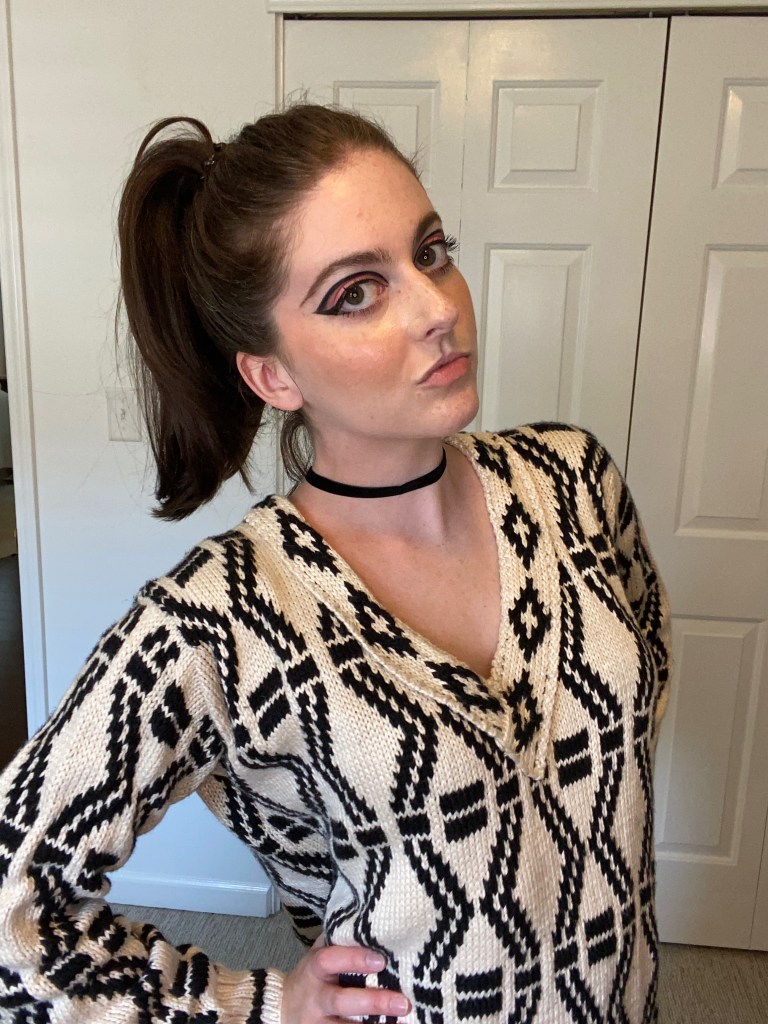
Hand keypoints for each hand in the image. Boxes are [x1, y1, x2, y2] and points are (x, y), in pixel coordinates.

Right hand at [281, 937, 410, 1021]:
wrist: (282, 1008)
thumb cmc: (312, 975)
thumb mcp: (319, 953)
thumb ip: (340, 939)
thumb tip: (369, 917)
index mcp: (315, 969)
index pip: (330, 960)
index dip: (354, 959)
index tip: (381, 961)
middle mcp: (315, 997)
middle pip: (341, 1000)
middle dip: (373, 1002)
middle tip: (403, 1003)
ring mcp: (318, 1022)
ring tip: (403, 1023)